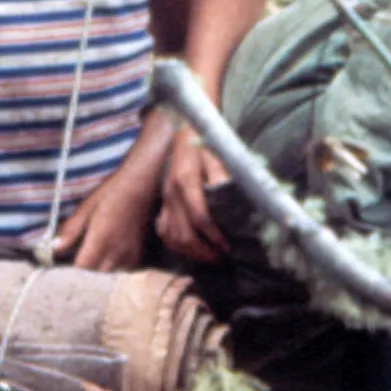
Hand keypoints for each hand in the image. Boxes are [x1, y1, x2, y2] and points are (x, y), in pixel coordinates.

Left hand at [52, 153, 156, 271]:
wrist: (142, 186)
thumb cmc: (112, 193)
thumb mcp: (87, 207)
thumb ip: (70, 230)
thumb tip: (53, 248)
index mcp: (102, 241)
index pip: (81, 268)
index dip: (72, 267)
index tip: (67, 260)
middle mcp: (117, 253)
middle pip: (94, 274)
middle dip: (85, 267)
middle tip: (80, 253)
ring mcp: (130, 256)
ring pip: (108, 273)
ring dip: (100, 267)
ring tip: (97, 250)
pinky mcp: (139, 256)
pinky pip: (121, 269)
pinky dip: (113, 264)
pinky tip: (112, 250)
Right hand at [155, 131, 230, 262]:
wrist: (185, 134)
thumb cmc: (206, 144)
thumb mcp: (218, 155)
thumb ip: (222, 177)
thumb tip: (228, 198)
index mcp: (185, 180)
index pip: (198, 216)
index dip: (212, 235)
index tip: (226, 246)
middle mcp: (171, 193)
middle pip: (183, 233)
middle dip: (202, 250)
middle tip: (221, 257)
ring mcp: (164, 200)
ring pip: (171, 236)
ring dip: (190, 252)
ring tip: (209, 257)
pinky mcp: (162, 204)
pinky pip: (163, 232)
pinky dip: (176, 245)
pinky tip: (191, 249)